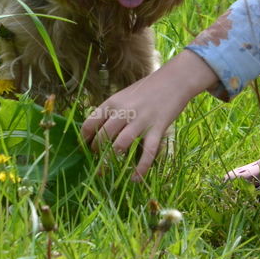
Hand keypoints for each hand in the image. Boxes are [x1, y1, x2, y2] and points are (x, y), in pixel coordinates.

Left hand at [82, 49, 221, 180]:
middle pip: (103, 136)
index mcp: (113, 102)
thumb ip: (112, 111)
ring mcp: (141, 120)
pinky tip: (135, 179)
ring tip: (110, 171)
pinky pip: (147, 152)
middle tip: (98, 160)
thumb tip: (97, 130)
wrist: (174, 80)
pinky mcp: (157, 128)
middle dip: (97, 152)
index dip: (85, 138)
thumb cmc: (148, 88)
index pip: (91, 122)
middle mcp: (124, 111)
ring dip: (113, 161)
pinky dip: (141, 168)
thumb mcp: (124, 95)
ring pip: (120, 145)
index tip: (86, 147)